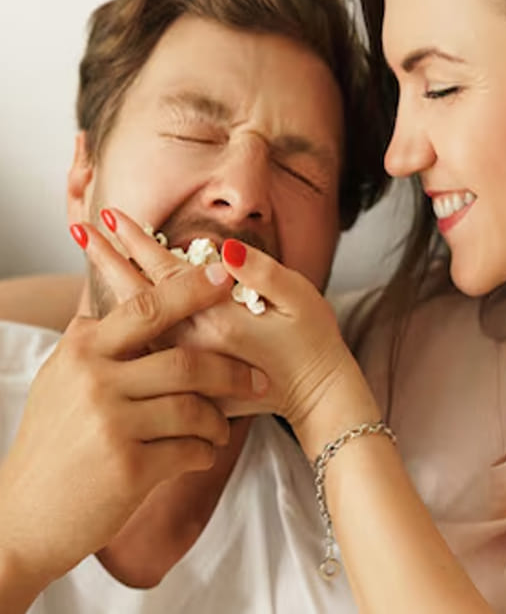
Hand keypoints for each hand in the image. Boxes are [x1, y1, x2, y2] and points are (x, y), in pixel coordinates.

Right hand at [0, 261, 255, 586]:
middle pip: (185, 362)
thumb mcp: (57, 383)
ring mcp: (112, 425)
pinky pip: (190, 450)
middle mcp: (95, 381)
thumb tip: (122, 308)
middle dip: (232, 371)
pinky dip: (205, 452)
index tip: (227, 276)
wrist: (25, 516)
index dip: (191, 290)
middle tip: (259, 379)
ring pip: (194, 409)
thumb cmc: (50, 448)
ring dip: (219, 421)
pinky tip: (201, 455)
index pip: (146, 309)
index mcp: (81, 352)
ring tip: (220, 430)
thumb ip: (91, 347)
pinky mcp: (129, 468)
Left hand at [86, 210, 380, 451]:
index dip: (139, 242)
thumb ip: (262, 272)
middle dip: (109, 258)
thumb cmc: (314, 343)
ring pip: (138, 322)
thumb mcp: (301, 298)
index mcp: (218, 320)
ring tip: (90, 257)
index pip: (166, 274)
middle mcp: (194, 342)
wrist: (318, 398)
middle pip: (139, 296)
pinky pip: (149, 348)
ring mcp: (189, 362)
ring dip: (113, 286)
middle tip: (80, 227)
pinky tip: (111, 305)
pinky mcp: (191, 377)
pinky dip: (127, 323)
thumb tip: (225, 249)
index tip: (113, 215)